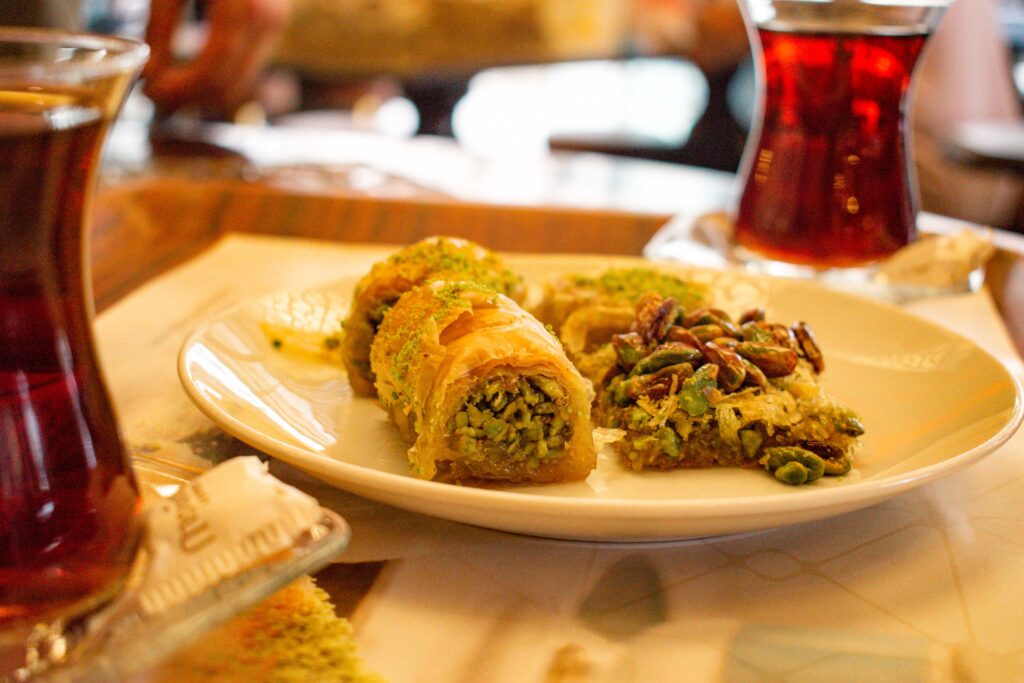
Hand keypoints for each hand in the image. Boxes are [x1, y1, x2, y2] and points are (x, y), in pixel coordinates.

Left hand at [142, 0, 289, 114]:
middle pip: (231, 81)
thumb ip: (161, 26)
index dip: (180, 91)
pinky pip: (249, 64)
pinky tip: (193, 72)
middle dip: (191, 98)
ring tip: (171, 87)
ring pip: (243, 79)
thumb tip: (152, 76)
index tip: (150, 95)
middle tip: (157, 98)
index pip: (212, 69)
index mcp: (241, 7)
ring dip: (205, 91)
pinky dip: (221, 76)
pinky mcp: (274, 21)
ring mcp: (275, 21)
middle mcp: (267, 16)